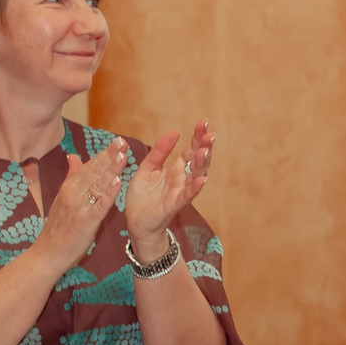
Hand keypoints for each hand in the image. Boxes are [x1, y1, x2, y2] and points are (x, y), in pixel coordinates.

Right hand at [31, 140, 128, 266]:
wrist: (48, 253)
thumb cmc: (58, 227)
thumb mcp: (62, 199)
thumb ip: (71, 177)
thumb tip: (74, 156)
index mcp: (68, 188)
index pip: (89, 167)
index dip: (103, 154)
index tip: (116, 141)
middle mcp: (73, 194)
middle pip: (94, 172)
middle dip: (109, 156)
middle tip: (122, 142)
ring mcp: (79, 208)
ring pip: (98, 185)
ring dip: (111, 170)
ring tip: (122, 156)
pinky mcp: (86, 222)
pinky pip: (100, 206)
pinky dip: (108, 193)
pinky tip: (117, 182)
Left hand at [123, 120, 212, 253]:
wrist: (135, 222)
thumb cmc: (143, 197)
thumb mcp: (148, 168)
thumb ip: (160, 151)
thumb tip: (175, 131)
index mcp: (176, 170)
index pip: (191, 150)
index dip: (198, 137)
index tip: (204, 122)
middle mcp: (182, 180)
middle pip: (198, 161)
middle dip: (205, 147)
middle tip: (210, 134)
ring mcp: (180, 192)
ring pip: (196, 176)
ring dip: (202, 164)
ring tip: (205, 151)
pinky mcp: (173, 205)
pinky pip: (187, 195)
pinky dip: (195, 188)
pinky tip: (202, 179)